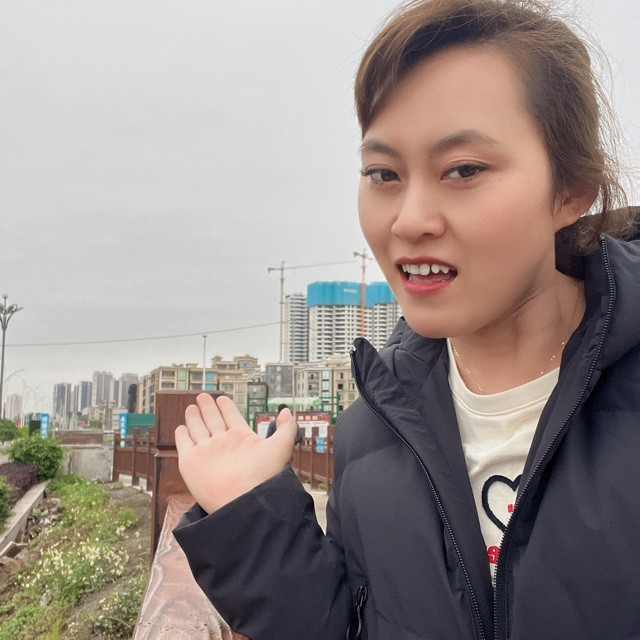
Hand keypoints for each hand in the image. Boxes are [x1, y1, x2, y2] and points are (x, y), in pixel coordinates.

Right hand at [175, 393, 297, 513]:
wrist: (245, 502)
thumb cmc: (265, 476)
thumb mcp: (281, 446)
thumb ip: (286, 427)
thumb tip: (286, 411)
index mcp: (242, 439)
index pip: (232, 418)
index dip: (226, 407)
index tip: (222, 398)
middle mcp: (224, 445)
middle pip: (213, 421)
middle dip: (208, 408)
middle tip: (203, 396)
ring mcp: (207, 453)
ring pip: (198, 430)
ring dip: (194, 418)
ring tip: (191, 407)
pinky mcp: (191, 463)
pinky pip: (184, 445)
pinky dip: (182, 436)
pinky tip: (181, 428)